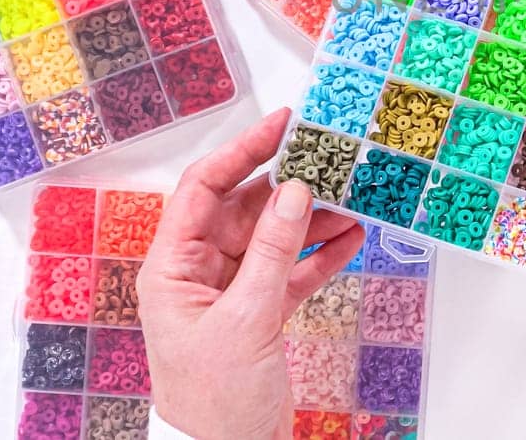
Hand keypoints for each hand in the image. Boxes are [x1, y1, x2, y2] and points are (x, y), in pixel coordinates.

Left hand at [138, 108, 365, 439]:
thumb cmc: (213, 401)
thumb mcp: (246, 319)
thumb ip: (272, 252)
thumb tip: (293, 192)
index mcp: (173, 267)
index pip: (204, 189)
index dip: (241, 151)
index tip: (281, 125)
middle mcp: (199, 273)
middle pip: (245, 208)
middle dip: (288, 185)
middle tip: (329, 159)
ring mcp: (232, 292)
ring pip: (275, 237)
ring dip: (313, 220)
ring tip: (352, 198)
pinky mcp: (261, 314)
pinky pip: (292, 270)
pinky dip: (320, 255)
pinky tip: (351, 239)